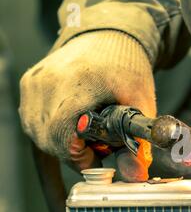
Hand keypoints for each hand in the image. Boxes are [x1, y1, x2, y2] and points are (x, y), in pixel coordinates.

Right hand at [19, 30, 154, 181]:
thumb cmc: (126, 66)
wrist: (109, 36)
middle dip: (74, 152)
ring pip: (38, 133)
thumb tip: (135, 175)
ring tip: (86, 130)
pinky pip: (33, 120)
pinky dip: (51, 128)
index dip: (81, 157)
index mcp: (80, 84)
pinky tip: (72, 120)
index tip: (99, 159)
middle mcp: (50, 82)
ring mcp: (35, 82)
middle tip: (96, 145)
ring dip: (61, 141)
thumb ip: (138, 144)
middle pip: (49, 139)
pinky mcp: (29, 82)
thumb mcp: (140, 105)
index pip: (63, 136)